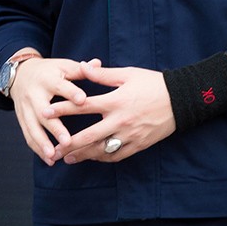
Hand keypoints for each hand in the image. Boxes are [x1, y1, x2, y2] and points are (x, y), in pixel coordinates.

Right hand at [9, 57, 89, 165]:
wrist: (20, 74)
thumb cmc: (51, 71)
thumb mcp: (64, 66)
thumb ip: (81, 69)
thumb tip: (97, 64)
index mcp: (48, 79)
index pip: (61, 86)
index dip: (71, 93)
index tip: (82, 101)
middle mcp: (34, 94)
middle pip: (44, 112)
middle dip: (55, 128)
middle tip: (68, 141)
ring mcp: (26, 108)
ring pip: (33, 127)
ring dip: (43, 143)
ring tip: (54, 157)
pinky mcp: (22, 118)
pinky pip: (28, 135)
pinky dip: (37, 148)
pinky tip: (49, 159)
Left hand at [43, 60, 175, 163]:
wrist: (182, 100)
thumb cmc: (154, 83)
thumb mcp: (129, 74)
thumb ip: (103, 74)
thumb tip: (83, 67)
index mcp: (116, 100)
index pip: (83, 105)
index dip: (62, 109)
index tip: (45, 112)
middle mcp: (121, 120)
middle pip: (88, 135)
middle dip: (68, 143)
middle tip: (53, 148)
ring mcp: (130, 135)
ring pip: (101, 149)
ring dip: (83, 155)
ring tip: (68, 158)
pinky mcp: (139, 144)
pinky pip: (118, 154)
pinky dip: (103, 157)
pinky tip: (93, 158)